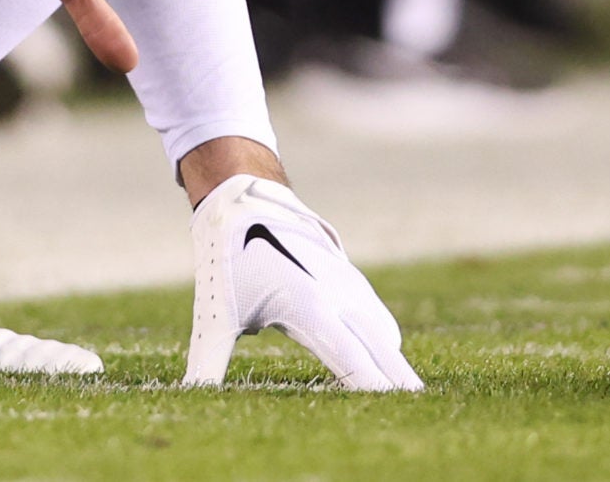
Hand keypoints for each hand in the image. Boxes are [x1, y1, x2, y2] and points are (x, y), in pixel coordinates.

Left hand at [184, 174, 421, 391]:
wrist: (245, 197)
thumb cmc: (228, 258)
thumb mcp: (214, 315)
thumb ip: (207, 363)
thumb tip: (188, 394)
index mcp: (310, 309)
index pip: (354, 362)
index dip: (376, 390)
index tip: (398, 412)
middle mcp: (339, 299)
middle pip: (383, 352)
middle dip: (400, 383)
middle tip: (422, 410)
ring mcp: (349, 286)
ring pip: (384, 334)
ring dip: (396, 363)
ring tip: (407, 395)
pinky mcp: (350, 279)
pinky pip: (378, 319)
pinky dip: (386, 342)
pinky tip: (388, 360)